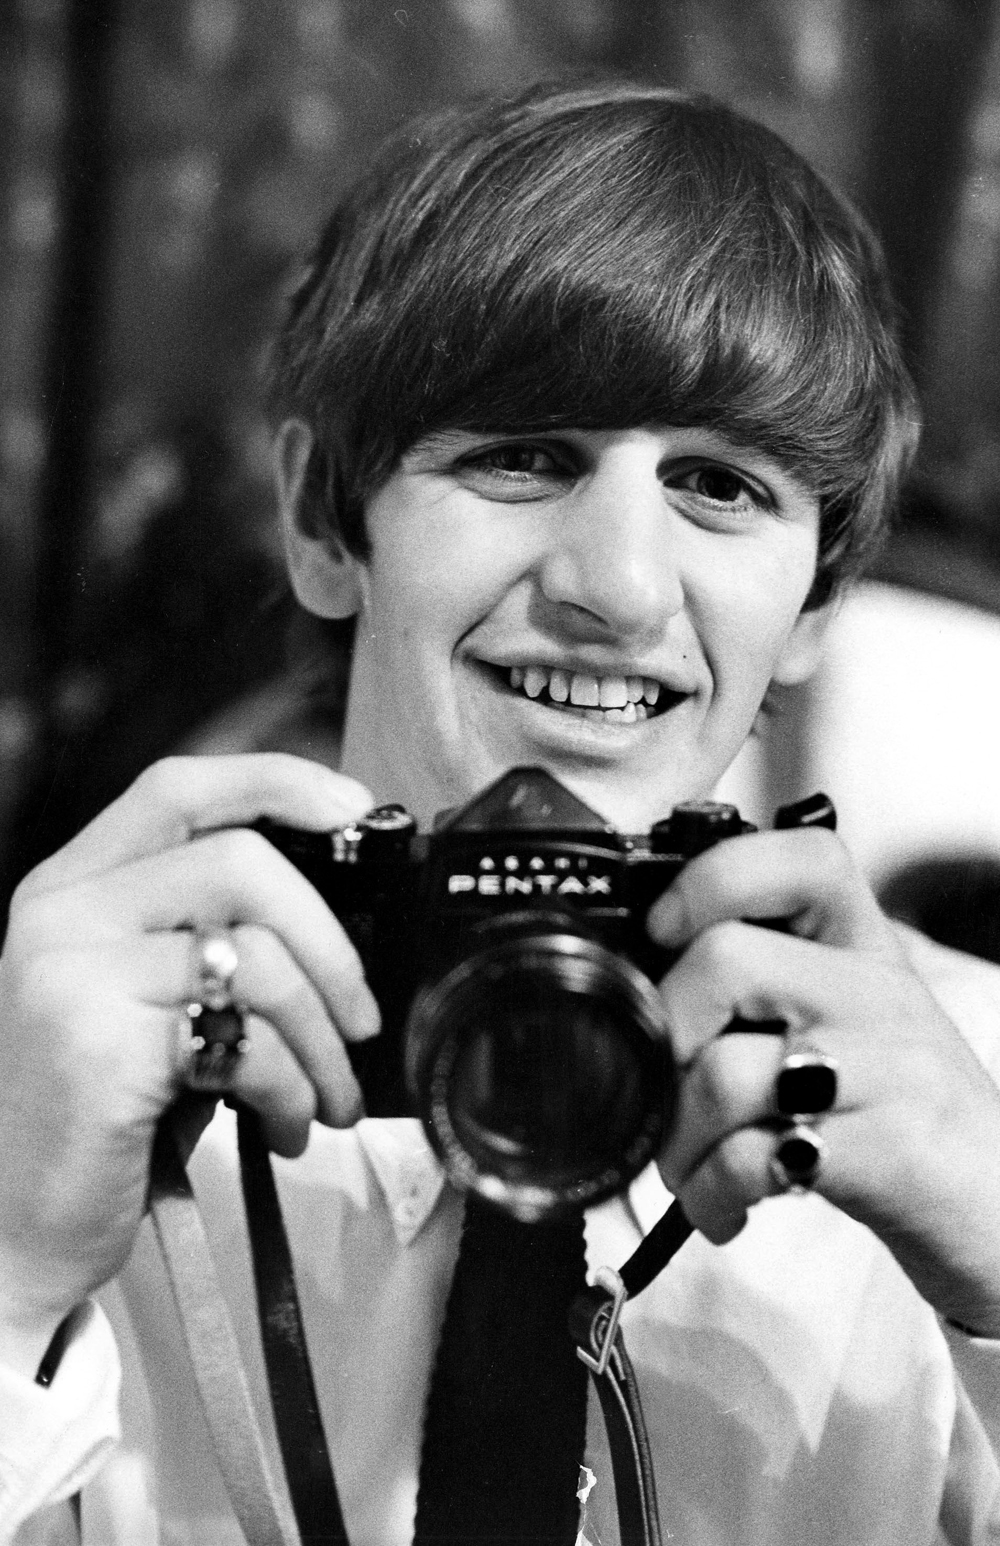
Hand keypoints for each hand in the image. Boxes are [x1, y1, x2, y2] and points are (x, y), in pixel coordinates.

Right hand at [0, 754, 379, 1373]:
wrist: (14, 1228)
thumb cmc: (103, 1115)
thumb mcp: (150, 1001)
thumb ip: (211, 940)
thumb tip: (341, 927)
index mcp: (76, 884)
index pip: (181, 785)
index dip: (278, 782)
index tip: (355, 809)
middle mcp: (64, 912)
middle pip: (242, 861)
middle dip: (332, 946)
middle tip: (359, 1018)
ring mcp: (71, 972)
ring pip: (258, 956)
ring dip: (323, 1040)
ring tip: (328, 1096)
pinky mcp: (96, 1044)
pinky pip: (243, 1038)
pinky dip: (291, 1087)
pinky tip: (286, 1126)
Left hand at [647, 825, 999, 1334]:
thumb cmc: (900, 1114)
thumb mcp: (843, 1023)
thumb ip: (765, 985)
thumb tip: (643, 989)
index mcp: (862, 946)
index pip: (799, 859)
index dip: (710, 881)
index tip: (663, 931)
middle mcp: (879, 991)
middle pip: (726, 961)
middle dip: (665, 1036)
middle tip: (667, 1086)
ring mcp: (889, 1069)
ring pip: (725, 1071)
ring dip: (678, 1137)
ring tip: (689, 1166)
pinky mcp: (887, 1151)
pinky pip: (755, 1157)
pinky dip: (711, 1191)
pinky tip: (724, 1203)